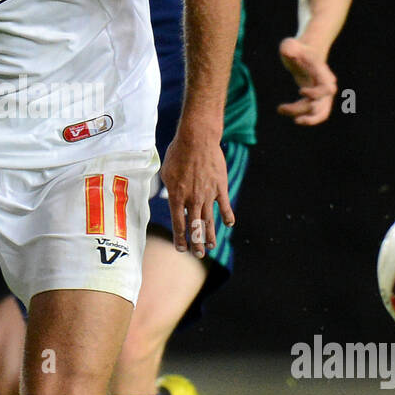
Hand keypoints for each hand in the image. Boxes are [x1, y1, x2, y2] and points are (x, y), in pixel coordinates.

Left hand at [160, 123, 234, 257]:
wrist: (197, 140)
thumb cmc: (177, 153)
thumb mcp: (166, 172)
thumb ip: (168, 189)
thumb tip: (168, 197)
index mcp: (176, 197)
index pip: (178, 225)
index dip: (180, 239)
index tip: (181, 248)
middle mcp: (192, 200)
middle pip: (195, 228)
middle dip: (196, 244)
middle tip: (198, 254)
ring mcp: (208, 195)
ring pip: (209, 221)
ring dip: (210, 236)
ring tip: (211, 246)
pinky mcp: (220, 188)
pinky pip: (224, 206)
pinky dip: (227, 217)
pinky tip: (229, 225)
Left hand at [278, 37, 337, 124]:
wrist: (306, 52)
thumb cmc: (297, 49)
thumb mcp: (290, 45)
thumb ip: (289, 48)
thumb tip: (288, 52)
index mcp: (322, 72)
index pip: (326, 88)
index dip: (315, 94)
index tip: (300, 91)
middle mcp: (327, 84)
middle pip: (319, 104)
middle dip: (299, 109)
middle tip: (280, 108)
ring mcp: (325, 94)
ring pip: (319, 113)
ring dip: (303, 118)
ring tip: (284, 112)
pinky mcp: (319, 99)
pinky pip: (320, 115)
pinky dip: (310, 120)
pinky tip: (295, 119)